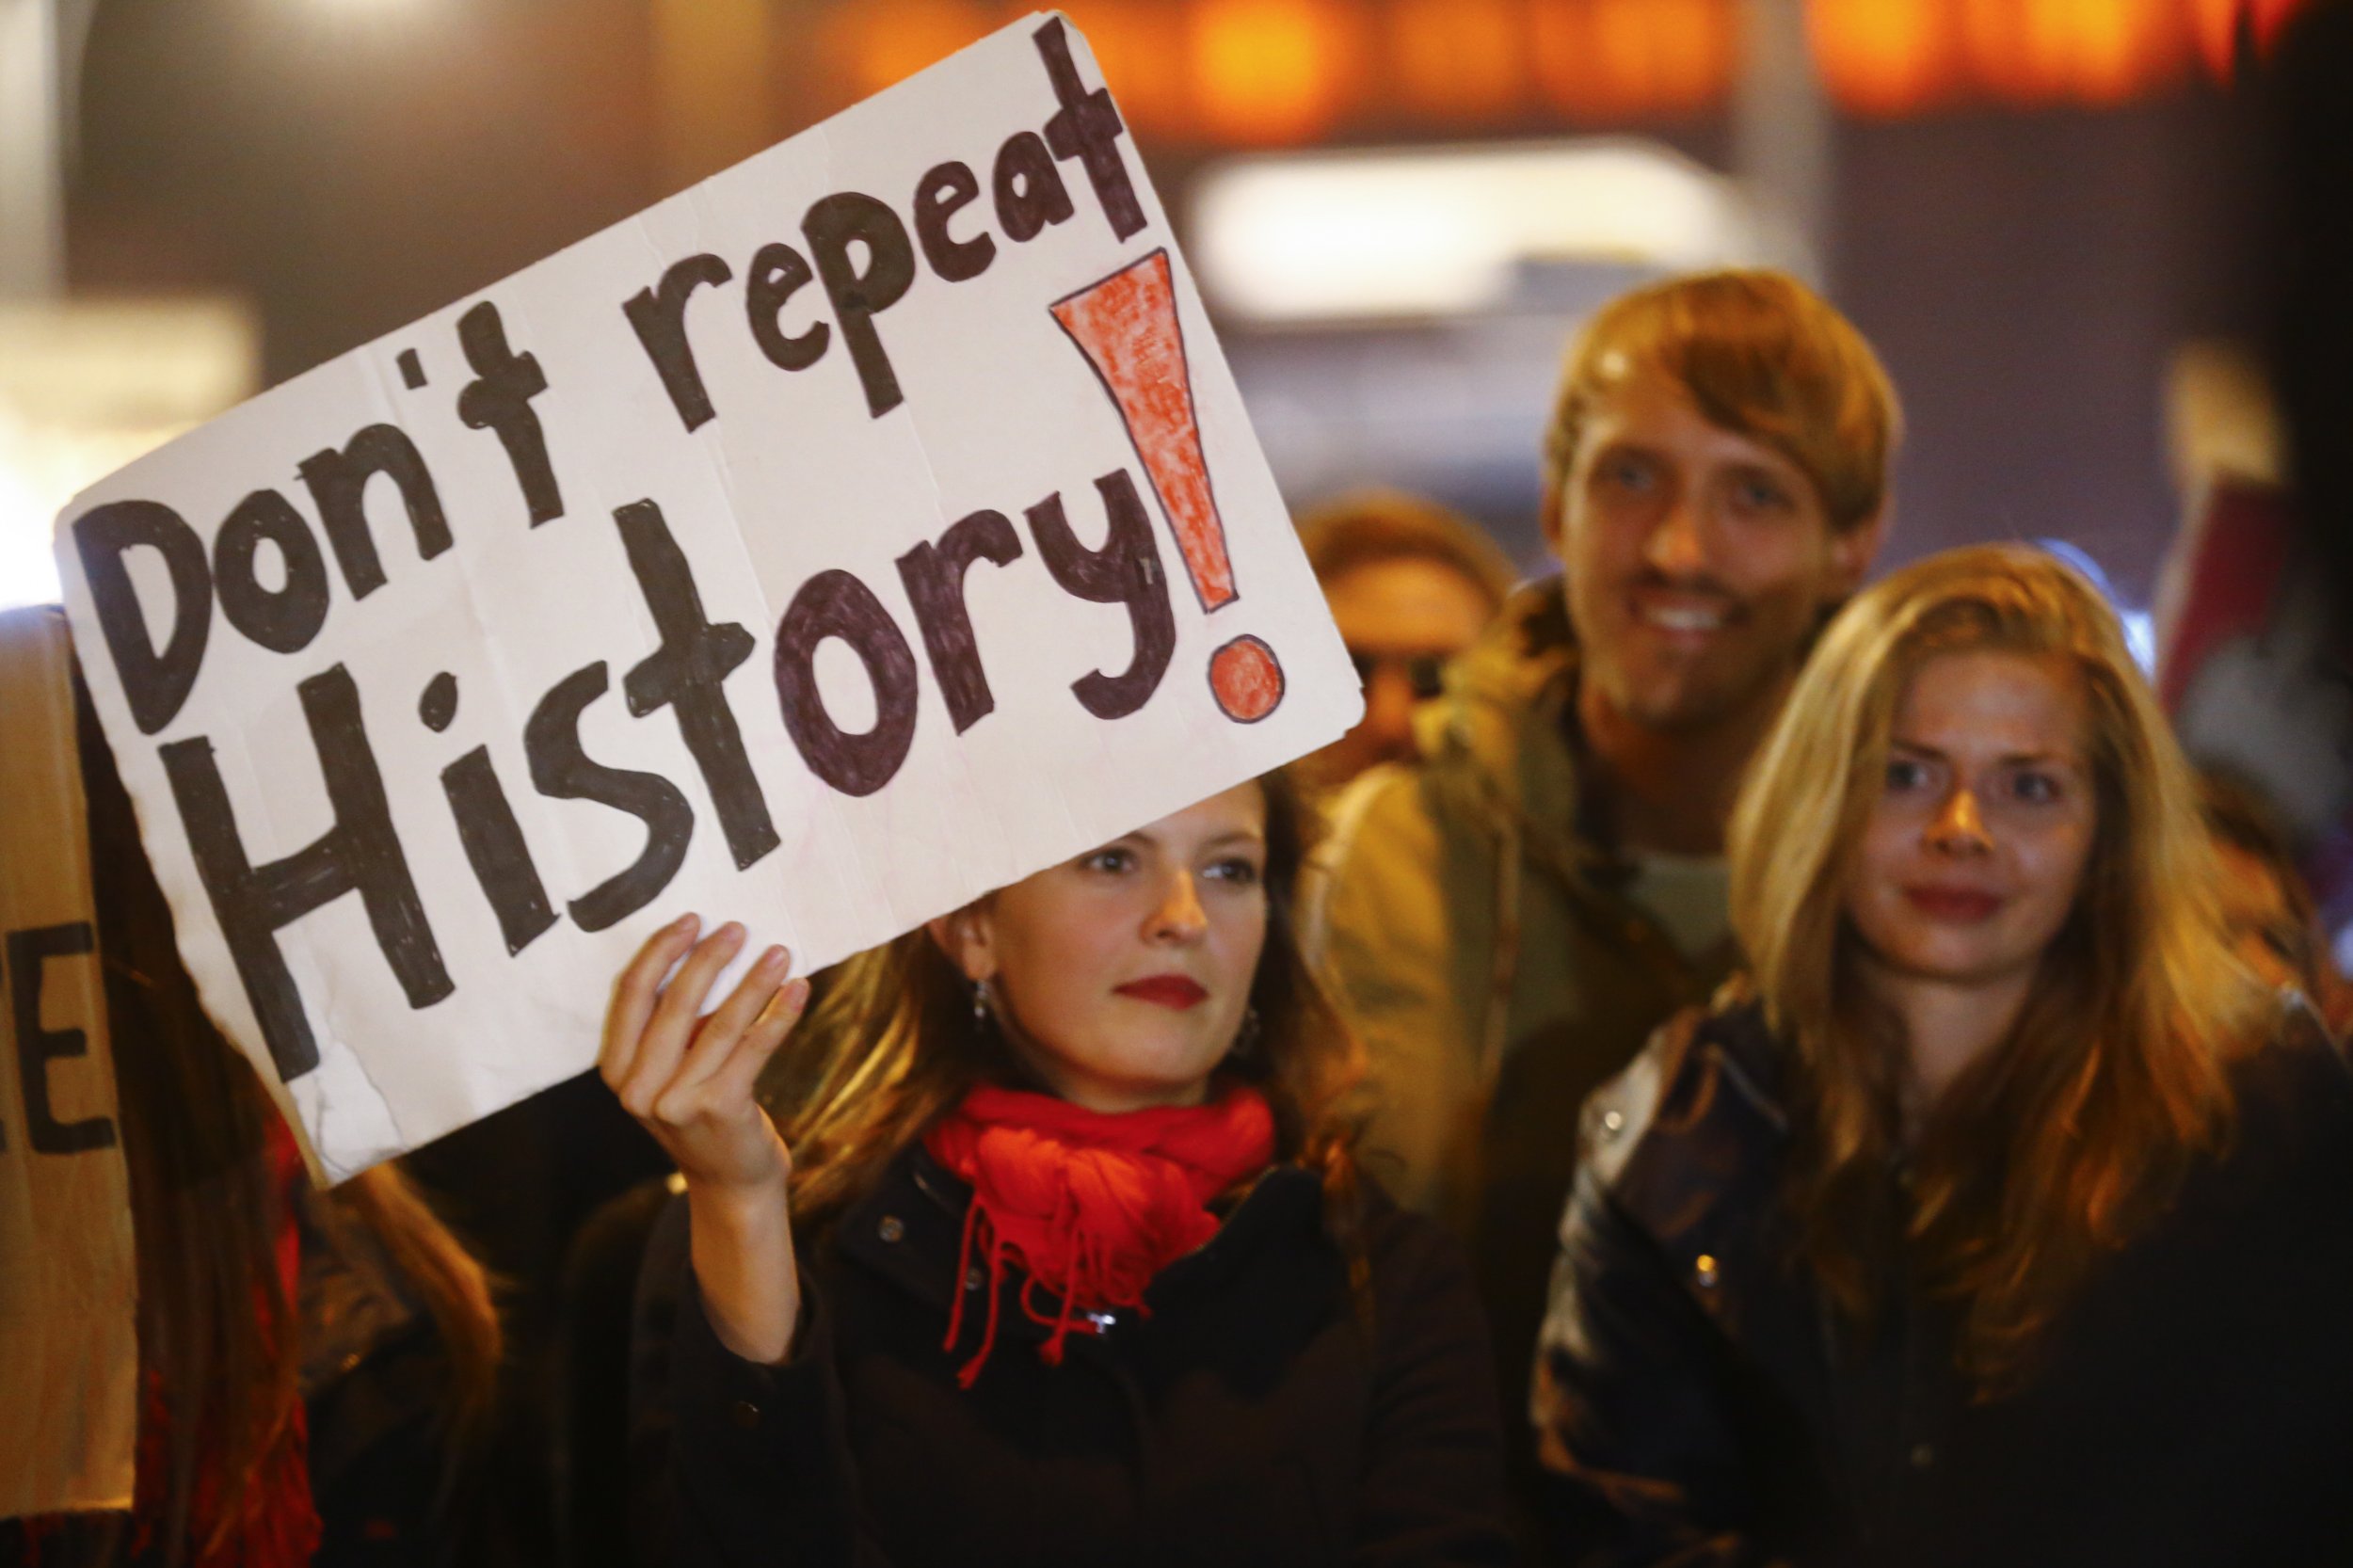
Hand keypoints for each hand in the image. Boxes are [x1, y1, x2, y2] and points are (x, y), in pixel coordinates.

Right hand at [600, 914, 808, 1196]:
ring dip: (754, 981)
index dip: (660, 952)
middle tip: (737, 929)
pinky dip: (780, 1014)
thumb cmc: (703, 1111)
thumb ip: (674, 1024)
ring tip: (779, 952)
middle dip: (708, 958)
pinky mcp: (720, 1108)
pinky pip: (754, 1047)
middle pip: (673, 1003)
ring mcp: (677, 1102)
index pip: (631, 995)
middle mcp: (638, 1089)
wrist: (730, 1182)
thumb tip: (710, 950)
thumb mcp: (671, 1072)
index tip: (690, 920)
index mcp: (618, 1070)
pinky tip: (799, 989)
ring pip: (720, 1023)